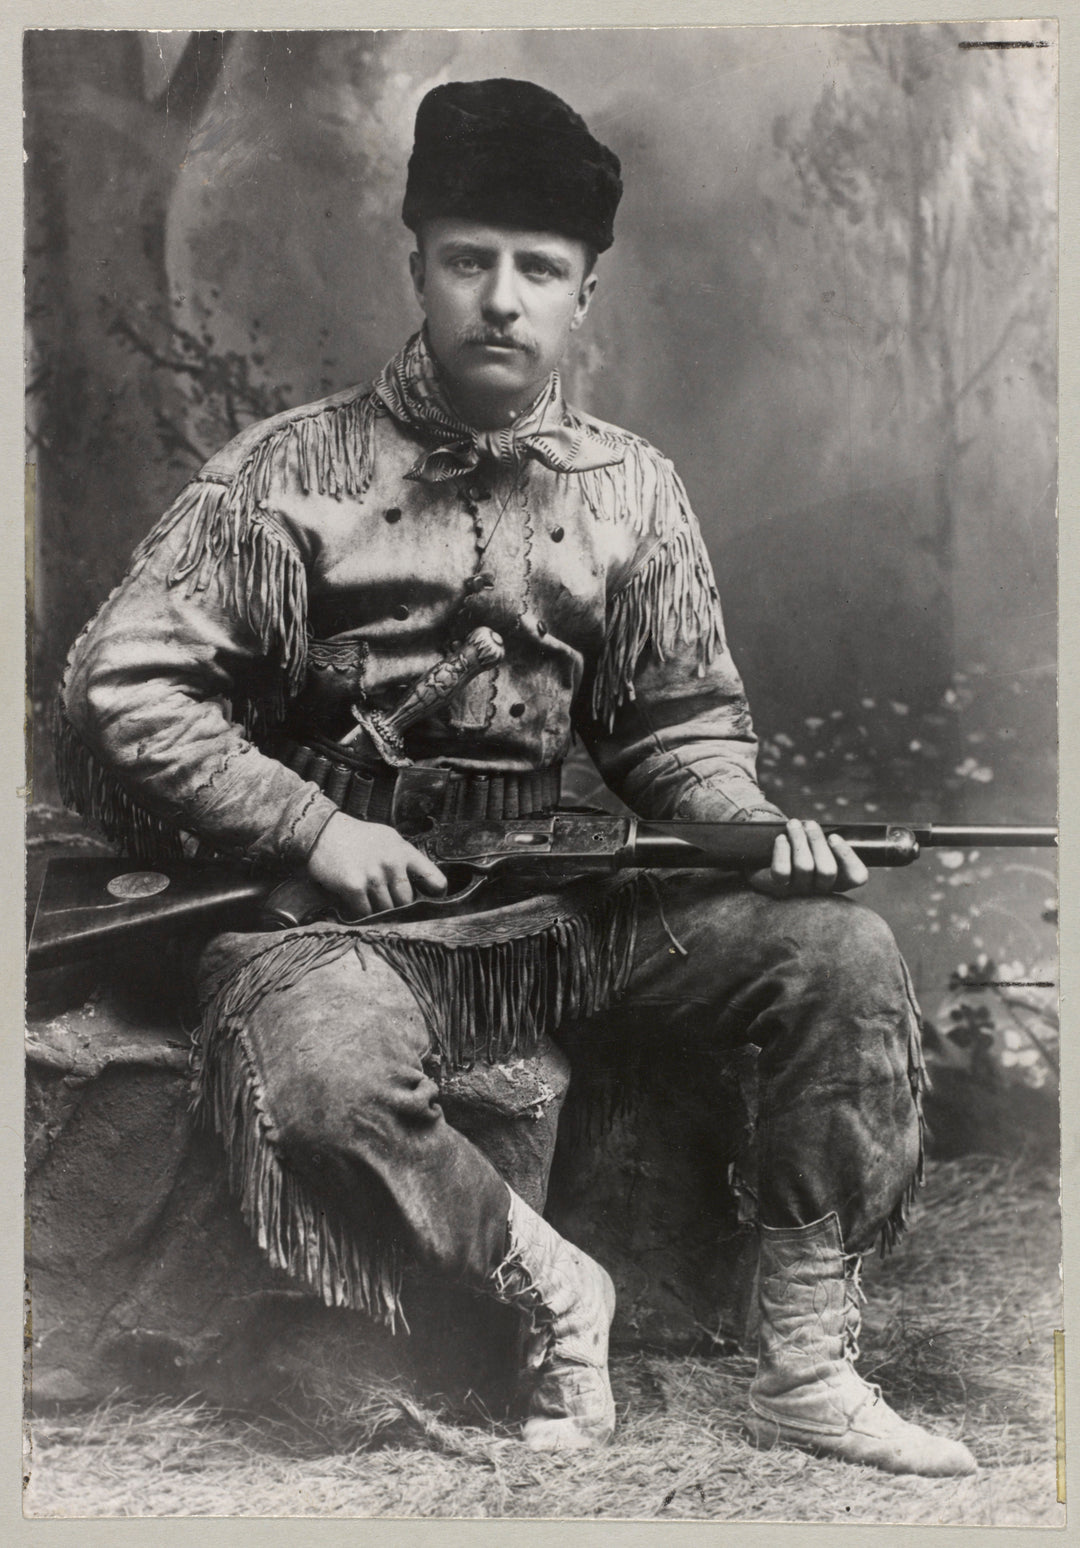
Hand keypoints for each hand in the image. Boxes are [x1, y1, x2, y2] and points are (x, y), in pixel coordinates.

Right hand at [306, 811, 447, 918]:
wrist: (322, 831)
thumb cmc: (357, 838)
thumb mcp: (387, 839)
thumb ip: (404, 859)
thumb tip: (421, 884)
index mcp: (404, 851)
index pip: (434, 879)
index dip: (435, 894)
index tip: (430, 901)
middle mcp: (391, 863)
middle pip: (406, 902)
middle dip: (397, 906)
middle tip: (384, 901)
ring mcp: (373, 875)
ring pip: (385, 910)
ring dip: (376, 910)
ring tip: (366, 898)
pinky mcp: (353, 886)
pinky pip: (365, 912)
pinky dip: (359, 913)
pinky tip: (354, 903)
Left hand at [747, 818, 868, 898]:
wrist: (767, 856)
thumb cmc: (799, 846)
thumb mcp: (817, 842)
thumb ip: (828, 839)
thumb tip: (822, 829)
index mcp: (839, 880)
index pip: (857, 876)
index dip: (848, 856)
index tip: (833, 836)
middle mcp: (821, 891)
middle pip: (827, 870)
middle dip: (817, 841)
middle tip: (810, 824)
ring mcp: (799, 892)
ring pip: (805, 867)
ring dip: (799, 839)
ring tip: (794, 824)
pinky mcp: (777, 888)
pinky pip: (782, 872)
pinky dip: (782, 852)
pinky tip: (781, 839)